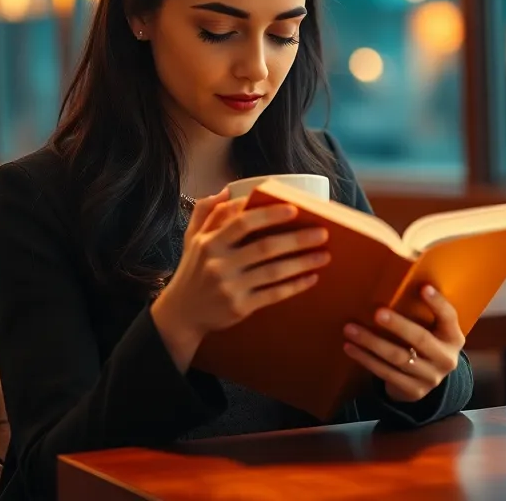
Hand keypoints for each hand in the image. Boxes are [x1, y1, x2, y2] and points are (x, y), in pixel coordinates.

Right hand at [152, 188, 329, 370]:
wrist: (181, 314)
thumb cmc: (192, 271)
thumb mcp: (191, 238)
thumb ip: (207, 211)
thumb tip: (228, 190)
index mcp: (210, 242)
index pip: (242, 223)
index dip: (269, 215)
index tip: (294, 209)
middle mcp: (219, 264)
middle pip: (264, 247)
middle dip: (297, 239)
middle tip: (322, 232)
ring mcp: (230, 287)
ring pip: (273, 272)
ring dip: (302, 263)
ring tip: (324, 255)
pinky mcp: (240, 307)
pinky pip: (273, 294)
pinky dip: (294, 286)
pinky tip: (311, 278)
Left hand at [342, 285, 465, 403]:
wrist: (424, 381)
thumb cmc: (423, 343)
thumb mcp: (431, 330)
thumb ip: (421, 313)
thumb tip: (391, 281)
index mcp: (453, 337)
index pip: (449, 317)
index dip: (438, 303)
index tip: (423, 286)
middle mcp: (446, 358)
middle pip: (420, 339)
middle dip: (397, 325)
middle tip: (377, 312)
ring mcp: (431, 377)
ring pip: (398, 357)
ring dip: (371, 342)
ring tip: (350, 328)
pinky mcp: (413, 391)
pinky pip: (386, 373)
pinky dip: (366, 359)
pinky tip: (350, 347)